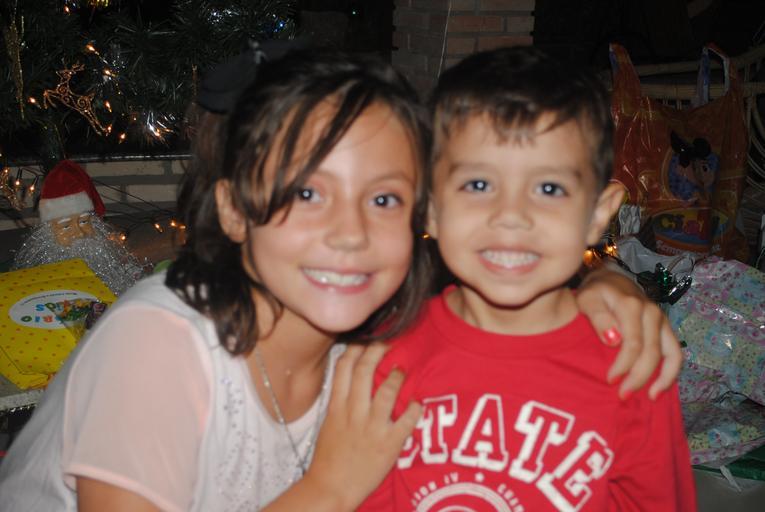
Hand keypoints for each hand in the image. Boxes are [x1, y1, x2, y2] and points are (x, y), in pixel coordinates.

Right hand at [303, 343, 421, 510]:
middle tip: (388, 342)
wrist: (330, 488)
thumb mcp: (329, 423)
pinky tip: (417, 403)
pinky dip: (413, 409)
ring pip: (386, 393)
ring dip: (396, 378)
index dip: (356, 348)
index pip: (344, 368)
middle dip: (377, 351)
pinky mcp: (388, 444)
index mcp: (337, 407)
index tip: (366, 338)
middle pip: (364, 371)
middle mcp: (354, 413)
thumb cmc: (329, 458)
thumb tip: (351, 379)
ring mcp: (371, 428)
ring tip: (401, 370)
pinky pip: (405, 421)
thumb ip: (341, 401)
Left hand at [577, 267, 681, 399]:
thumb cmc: (595, 292)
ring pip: (670, 354)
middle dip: (638, 377)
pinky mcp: (666, 327)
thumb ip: (598, 317)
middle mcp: (652, 312)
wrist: (610, 279)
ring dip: (661, 379)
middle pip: (651, 352)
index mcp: (631, 306)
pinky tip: (659, 389)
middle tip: (622, 395)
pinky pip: (676, 353)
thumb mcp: (587, 299)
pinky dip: (671, 372)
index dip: (623, 365)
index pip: (632, 343)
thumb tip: (613, 340)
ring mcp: (662, 320)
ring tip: (648, 397)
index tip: (610, 381)